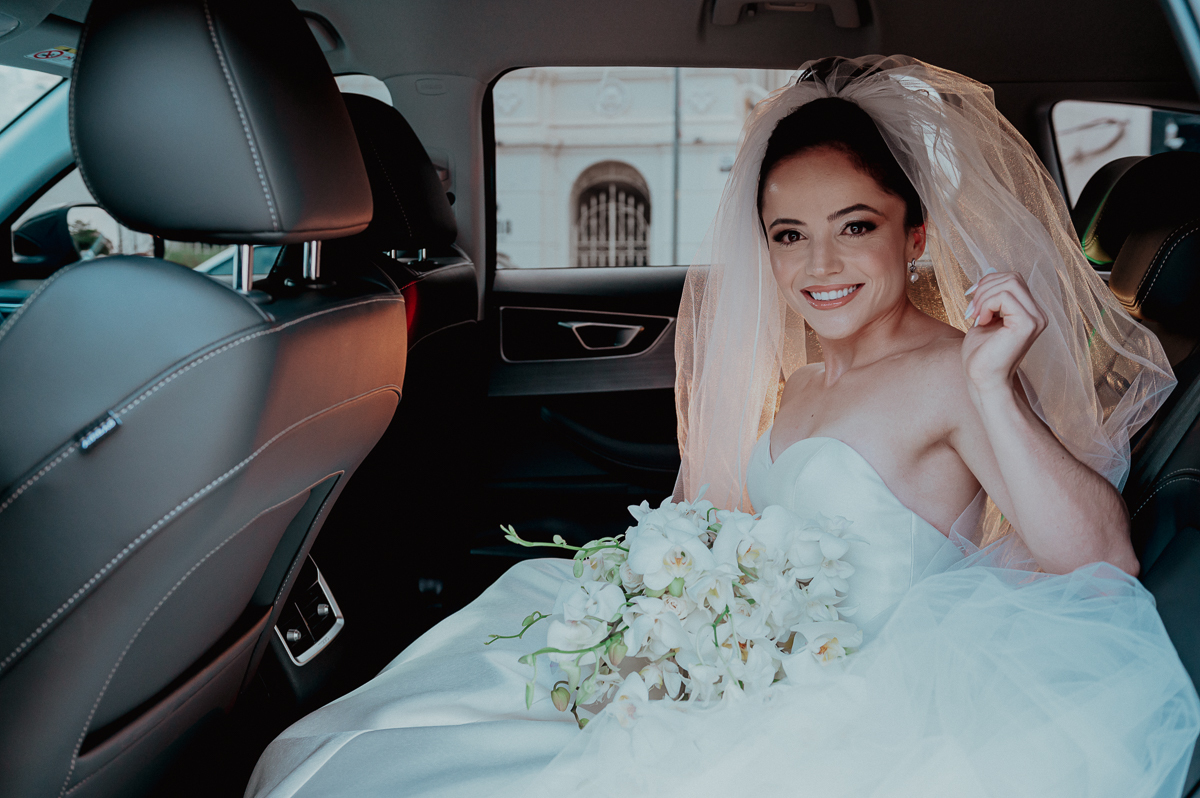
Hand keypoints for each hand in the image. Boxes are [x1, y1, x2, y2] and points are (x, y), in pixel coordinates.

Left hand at [961, 271, 1046, 394]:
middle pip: (1013, 277)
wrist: (983, 380)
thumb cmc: (981, 355)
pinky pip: (1005, 297)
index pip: (1014, 279)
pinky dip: (987, 304)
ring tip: (976, 316)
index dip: (989, 282)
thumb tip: (987, 275)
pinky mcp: (1027, 324)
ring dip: (984, 297)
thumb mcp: (985, 319)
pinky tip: (981, 322)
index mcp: (1029, 312)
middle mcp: (1038, 314)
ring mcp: (1036, 319)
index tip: (972, 299)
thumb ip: (990, 299)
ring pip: (1009, 284)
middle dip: (985, 288)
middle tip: (971, 309)